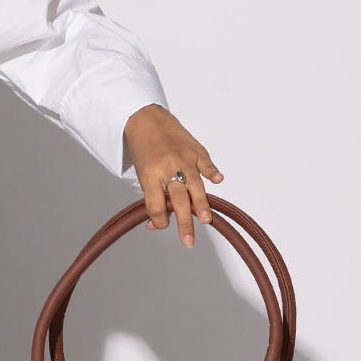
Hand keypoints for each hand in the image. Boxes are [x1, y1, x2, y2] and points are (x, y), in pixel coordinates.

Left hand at [122, 104, 223, 246]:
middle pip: (177, 199)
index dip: (157, 220)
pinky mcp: (196, 150)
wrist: (146, 119)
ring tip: (205, 220)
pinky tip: (218, 180)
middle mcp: (168, 167)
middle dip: (184, 222)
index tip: (161, 226)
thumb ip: (152, 197)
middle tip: (188, 241)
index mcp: (150, 174)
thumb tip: (155, 223)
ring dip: (200, 203)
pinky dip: (212, 171)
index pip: (154, 204)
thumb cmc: (144, 150)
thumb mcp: (142, 174)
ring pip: (194, 184)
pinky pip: (206, 163)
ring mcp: (184, 158)